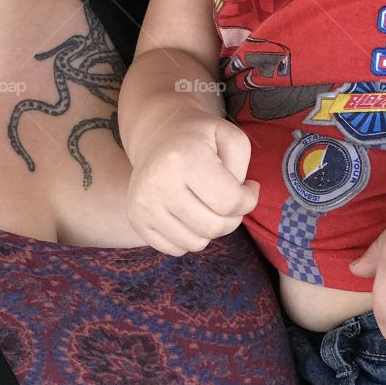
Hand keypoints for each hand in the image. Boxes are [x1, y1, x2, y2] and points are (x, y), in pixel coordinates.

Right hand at [127, 113, 259, 255]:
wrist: (157, 136)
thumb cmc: (200, 138)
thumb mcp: (229, 135)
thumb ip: (241, 167)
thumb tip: (239, 204)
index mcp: (185, 157)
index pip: (229, 202)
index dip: (248, 200)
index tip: (248, 188)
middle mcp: (159, 182)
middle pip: (214, 227)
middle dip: (232, 218)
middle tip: (229, 199)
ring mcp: (144, 204)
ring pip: (196, 243)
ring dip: (210, 229)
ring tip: (208, 205)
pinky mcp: (136, 219)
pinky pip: (176, 249)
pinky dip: (189, 236)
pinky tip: (189, 213)